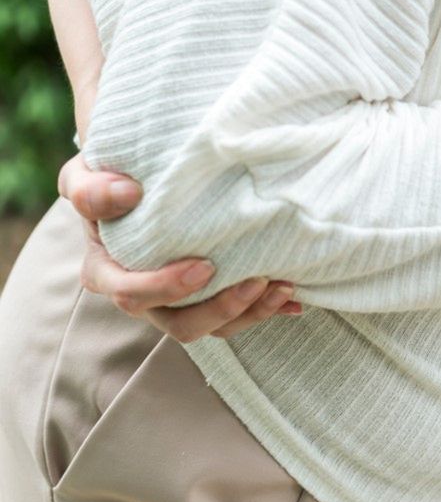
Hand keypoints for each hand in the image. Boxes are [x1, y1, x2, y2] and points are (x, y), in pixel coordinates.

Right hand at [58, 154, 301, 341]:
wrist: (135, 180)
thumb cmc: (110, 176)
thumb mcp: (85, 174)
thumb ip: (92, 189)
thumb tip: (127, 193)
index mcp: (106, 270)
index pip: (130, 293)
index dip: (166, 288)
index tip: (205, 266)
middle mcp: (142, 295)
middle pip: (178, 323)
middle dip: (220, 308)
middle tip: (256, 280)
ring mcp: (176, 301)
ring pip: (213, 326)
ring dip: (250, 312)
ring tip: (283, 286)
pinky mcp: (207, 296)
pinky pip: (237, 315)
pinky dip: (267, 307)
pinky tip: (293, 296)